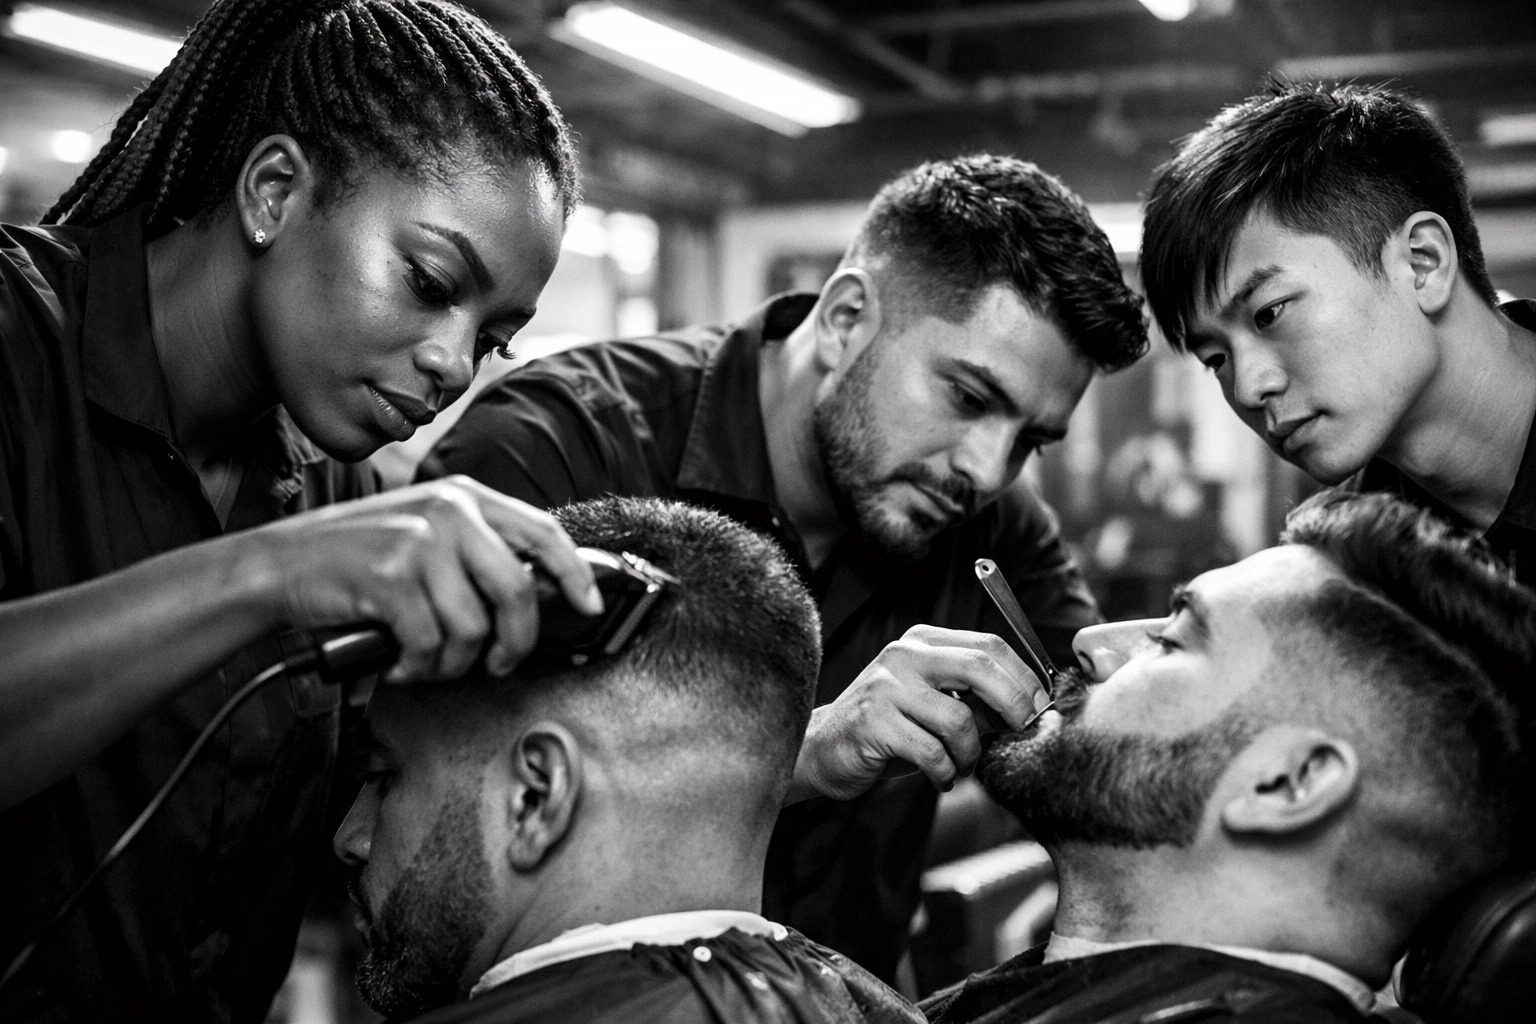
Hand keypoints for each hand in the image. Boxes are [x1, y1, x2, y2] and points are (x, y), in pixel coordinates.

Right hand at [250, 475, 600, 681]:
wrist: (280, 564)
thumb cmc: (356, 556)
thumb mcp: (425, 530)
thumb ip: (478, 549)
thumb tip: (539, 590)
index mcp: (465, 496)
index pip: (545, 533)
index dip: (576, 575)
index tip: (590, 607)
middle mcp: (450, 512)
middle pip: (519, 591)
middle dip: (516, 643)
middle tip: (498, 663)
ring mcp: (421, 543)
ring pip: (474, 628)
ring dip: (453, 662)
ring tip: (427, 661)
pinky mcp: (392, 578)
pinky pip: (432, 645)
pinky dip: (418, 667)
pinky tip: (399, 661)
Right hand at [789, 625, 1049, 801]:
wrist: (824, 750)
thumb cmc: (891, 730)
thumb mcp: (937, 707)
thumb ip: (978, 702)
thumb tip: (1034, 711)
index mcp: (924, 641)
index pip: (989, 645)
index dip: (1025, 677)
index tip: (1041, 708)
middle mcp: (904, 654)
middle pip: (981, 668)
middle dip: (1014, 706)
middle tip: (1020, 733)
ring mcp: (886, 685)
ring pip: (960, 719)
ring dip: (971, 754)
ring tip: (961, 766)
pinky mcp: (873, 720)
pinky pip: (932, 752)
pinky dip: (946, 773)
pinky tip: (940, 778)